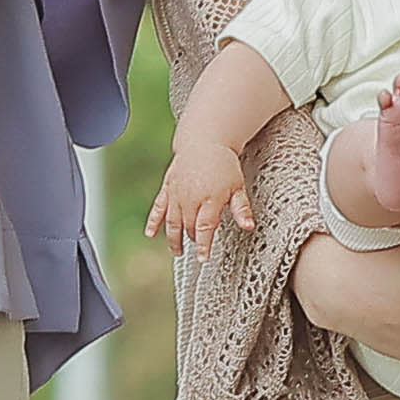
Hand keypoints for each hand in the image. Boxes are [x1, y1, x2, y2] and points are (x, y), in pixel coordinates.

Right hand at [148, 135, 256, 253]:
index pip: (205, 228)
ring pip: (172, 221)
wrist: (204, 140)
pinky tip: (150, 233)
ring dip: (173, 238)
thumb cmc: (224, 164)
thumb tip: (249, 227)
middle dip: (193, 240)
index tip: (203, 259)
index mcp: (209, 199)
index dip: (204, 246)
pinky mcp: (168, 187)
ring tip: (178, 251)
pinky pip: (158, 207)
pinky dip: (153, 221)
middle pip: (189, 226)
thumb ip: (242, 209)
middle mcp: (190, 197)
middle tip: (198, 250)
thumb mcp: (238, 186)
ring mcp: (177, 193)